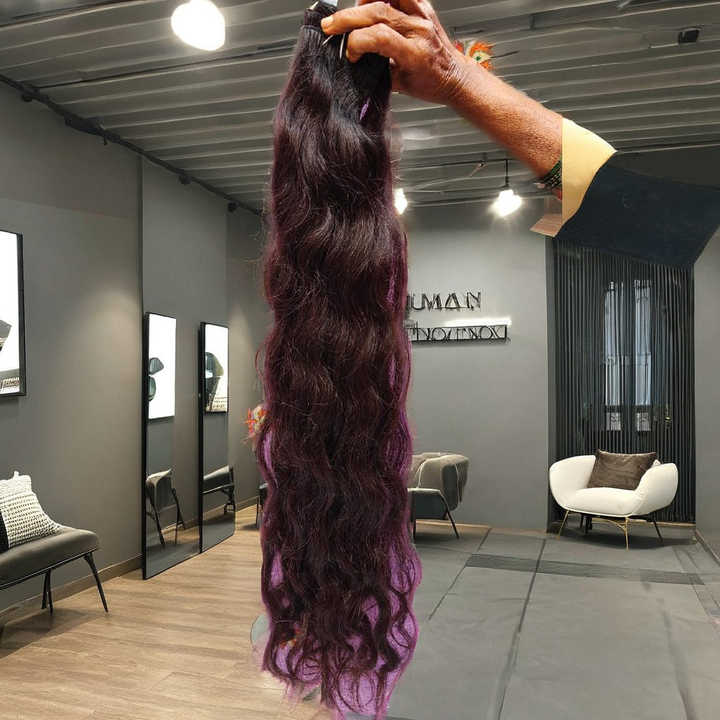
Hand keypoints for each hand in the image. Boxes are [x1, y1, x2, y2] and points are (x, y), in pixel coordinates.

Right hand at [320, 0, 472, 106]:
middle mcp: (419, 29)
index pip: (380, 36)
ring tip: (351, 13)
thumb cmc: (430, 83)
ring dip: (363, 1)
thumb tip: (353, 59)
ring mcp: (422, 15)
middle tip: (330, 25)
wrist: (455, 76)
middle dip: (348, 17)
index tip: (350, 54)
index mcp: (415, 53)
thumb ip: (377, 69)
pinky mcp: (423, 6)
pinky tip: (369, 3)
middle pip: (378, 11)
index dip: (357, 42)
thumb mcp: (400, 85)